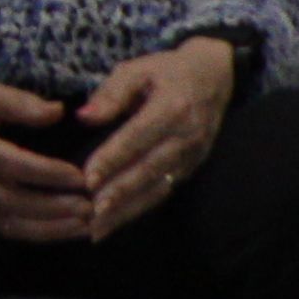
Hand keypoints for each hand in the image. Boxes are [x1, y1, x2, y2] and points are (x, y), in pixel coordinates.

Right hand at [0, 46, 94, 243]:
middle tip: (91, 206)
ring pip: (6, 221)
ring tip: (84, 225)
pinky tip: (61, 229)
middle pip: (10, 202)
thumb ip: (19, 102)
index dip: (46, 173)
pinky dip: (33, 232)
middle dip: (53, 209)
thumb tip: (59, 113)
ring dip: (47, 229)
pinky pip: (1, 223)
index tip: (80, 176)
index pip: (10, 164)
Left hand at [70, 37, 237, 239]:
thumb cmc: (166, 71)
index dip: (112, 159)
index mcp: (172, 108)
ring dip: (128, 210)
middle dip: (119, 193)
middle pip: (149, 170)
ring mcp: (192, 157)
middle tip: (91, 213)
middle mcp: (186, 137)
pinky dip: (140, 208)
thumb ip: (112, 93)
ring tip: (99, 228)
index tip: (87, 178)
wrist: (215, 77)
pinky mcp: (191, 168)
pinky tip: (117, 222)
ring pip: (157, 188)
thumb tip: (83, 117)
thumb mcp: (138, 69)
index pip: (137, 138)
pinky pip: (164, 191)